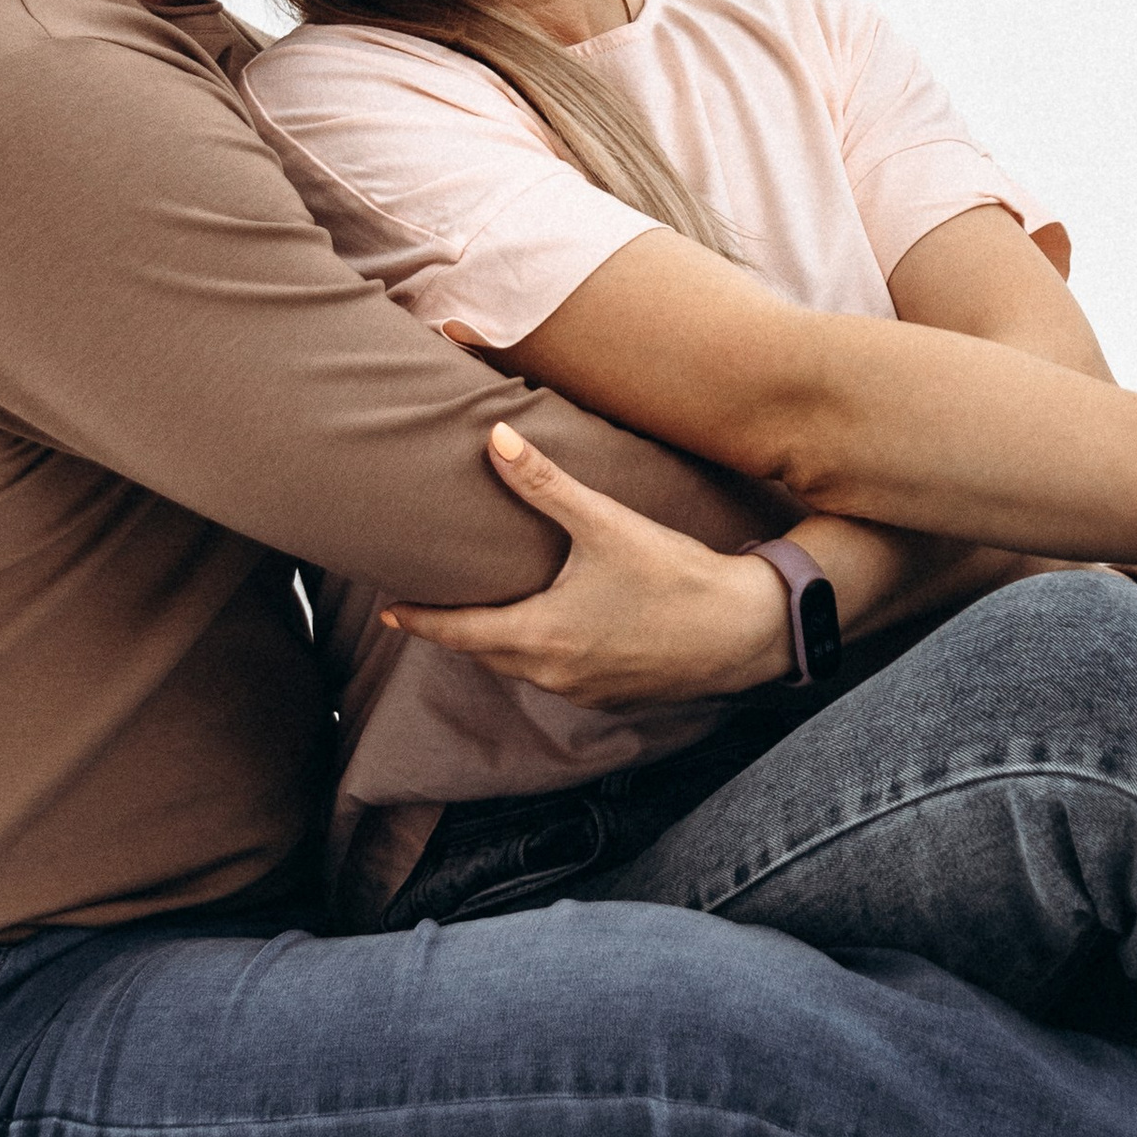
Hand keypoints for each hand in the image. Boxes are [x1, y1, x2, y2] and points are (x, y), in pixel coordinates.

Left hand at [383, 423, 791, 704]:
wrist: (746, 631)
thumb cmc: (675, 577)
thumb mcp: (606, 524)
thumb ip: (545, 486)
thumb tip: (496, 440)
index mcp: (539, 637)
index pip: (458, 633)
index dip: (421, 621)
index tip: (390, 611)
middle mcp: (553, 675)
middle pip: (486, 654)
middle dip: (458, 631)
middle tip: (434, 605)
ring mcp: (584, 692)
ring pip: (524, 669)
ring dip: (502, 644)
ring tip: (490, 613)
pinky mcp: (615, 696)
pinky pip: (560, 678)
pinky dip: (544, 656)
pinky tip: (555, 631)